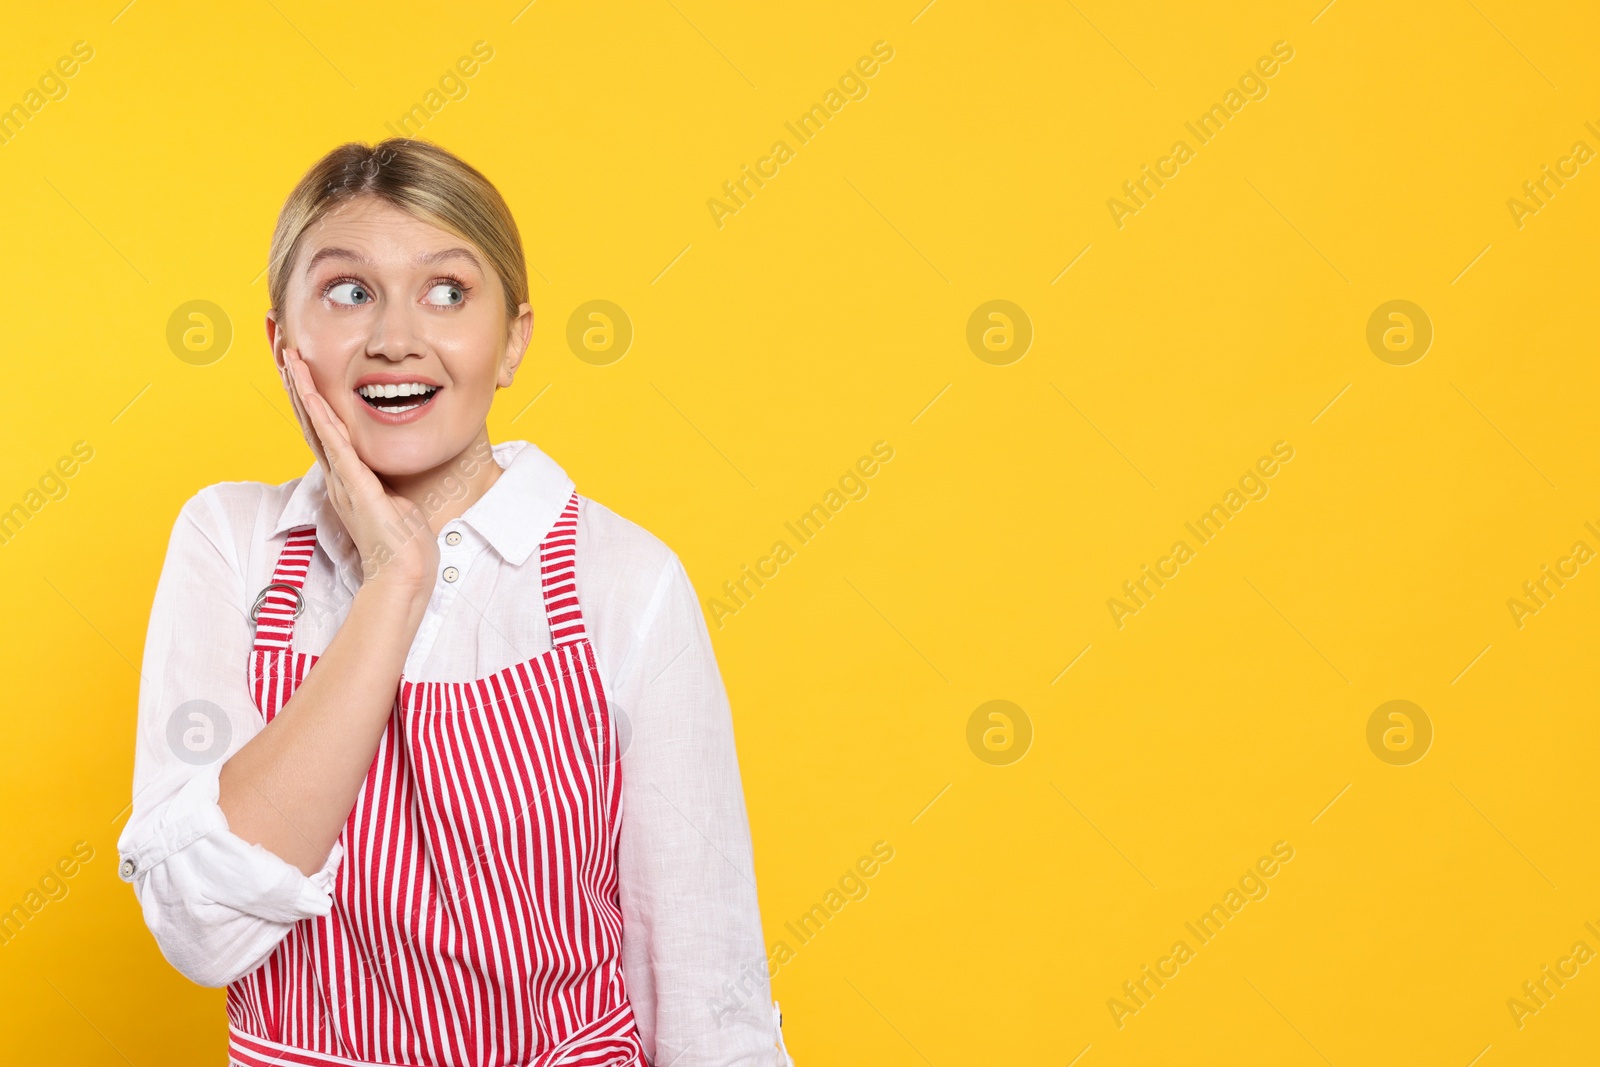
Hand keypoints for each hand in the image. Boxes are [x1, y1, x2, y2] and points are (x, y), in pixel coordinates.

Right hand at [281, 349, 439, 593]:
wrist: (403, 578)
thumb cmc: (404, 546)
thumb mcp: (393, 506)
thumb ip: (384, 487)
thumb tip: (386, 479)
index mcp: (347, 479)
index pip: (324, 430)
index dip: (311, 398)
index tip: (302, 368)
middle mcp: (338, 477)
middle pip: (311, 422)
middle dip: (298, 384)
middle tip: (285, 351)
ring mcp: (345, 482)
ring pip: (318, 428)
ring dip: (304, 392)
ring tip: (291, 360)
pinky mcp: (358, 489)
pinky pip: (338, 448)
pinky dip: (324, 421)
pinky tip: (313, 397)